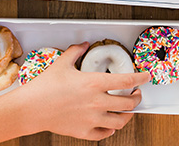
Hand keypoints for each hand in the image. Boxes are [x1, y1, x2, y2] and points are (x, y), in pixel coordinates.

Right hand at [16, 43, 149, 140]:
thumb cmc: (45, 86)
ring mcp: (92, 120)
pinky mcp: (84, 132)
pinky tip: (111, 123)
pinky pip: (105, 134)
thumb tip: (83, 44)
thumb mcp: (63, 63)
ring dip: (128, 115)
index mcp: (94, 83)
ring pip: (120, 121)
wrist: (31, 108)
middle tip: (137, 94)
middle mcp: (97, 102)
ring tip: (128, 110)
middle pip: (128, 103)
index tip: (146, 76)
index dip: (140, 78)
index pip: (126, 81)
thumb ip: (76, 51)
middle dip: (137, 98)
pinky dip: (111, 128)